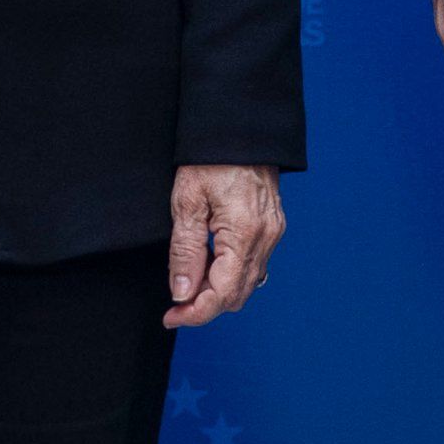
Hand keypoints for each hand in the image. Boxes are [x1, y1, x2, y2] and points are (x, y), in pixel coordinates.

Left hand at [164, 165, 283, 327]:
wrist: (239, 127)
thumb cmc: (209, 158)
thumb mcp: (187, 202)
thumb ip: (185, 252)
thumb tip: (182, 294)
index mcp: (244, 233)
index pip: (223, 294)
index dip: (195, 313)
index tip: (170, 316)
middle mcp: (266, 238)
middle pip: (238, 295)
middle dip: (205, 305)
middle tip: (174, 302)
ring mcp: (273, 232)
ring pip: (248, 283)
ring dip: (218, 290)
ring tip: (189, 280)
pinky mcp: (273, 226)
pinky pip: (255, 265)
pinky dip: (232, 274)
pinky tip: (210, 263)